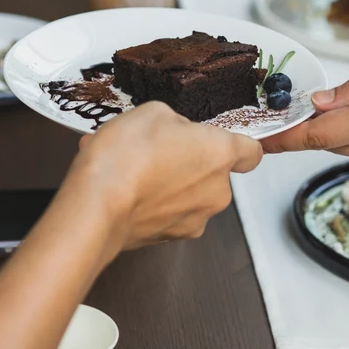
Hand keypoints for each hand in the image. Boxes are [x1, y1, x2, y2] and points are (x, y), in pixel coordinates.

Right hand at [69, 103, 262, 248]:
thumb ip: (176, 123)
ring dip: (170, 182)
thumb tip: (174, 133)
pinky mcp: (172, 237)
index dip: (239, 145)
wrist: (96, 206)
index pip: (252, 152)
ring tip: (134, 169)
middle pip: (214, 172)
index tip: (227, 142)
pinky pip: (169, 213)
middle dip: (190, 160)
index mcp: (220, 153)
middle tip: (159, 149)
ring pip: (190, 194)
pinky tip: (127, 189)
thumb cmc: (125, 159)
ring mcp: (196, 218)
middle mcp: (217, 190)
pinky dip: (153, 202)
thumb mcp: (152, 112)